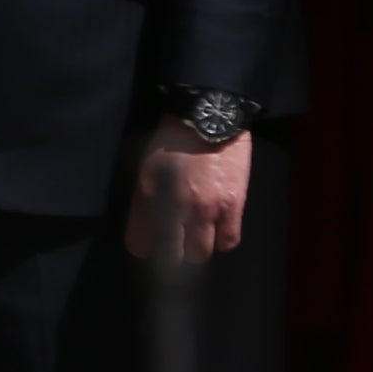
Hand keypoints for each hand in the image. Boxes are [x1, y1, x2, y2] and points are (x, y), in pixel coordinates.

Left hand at [125, 119, 251, 267]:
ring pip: (200, 254)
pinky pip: (229, 240)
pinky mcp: (233, 204)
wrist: (209, 115)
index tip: (149, 245)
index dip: (144, 248)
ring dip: (198, 249)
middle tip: (176, 244)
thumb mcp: (147, 167)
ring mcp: (206, 208)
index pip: (138, 244)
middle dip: (171, 254)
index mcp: (148, 195)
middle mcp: (175, 207)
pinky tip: (218, 231)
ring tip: (198, 237)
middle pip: (171, 256)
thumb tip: (147, 228)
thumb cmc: (173, 138)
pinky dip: (223, 241)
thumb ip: (144, 199)